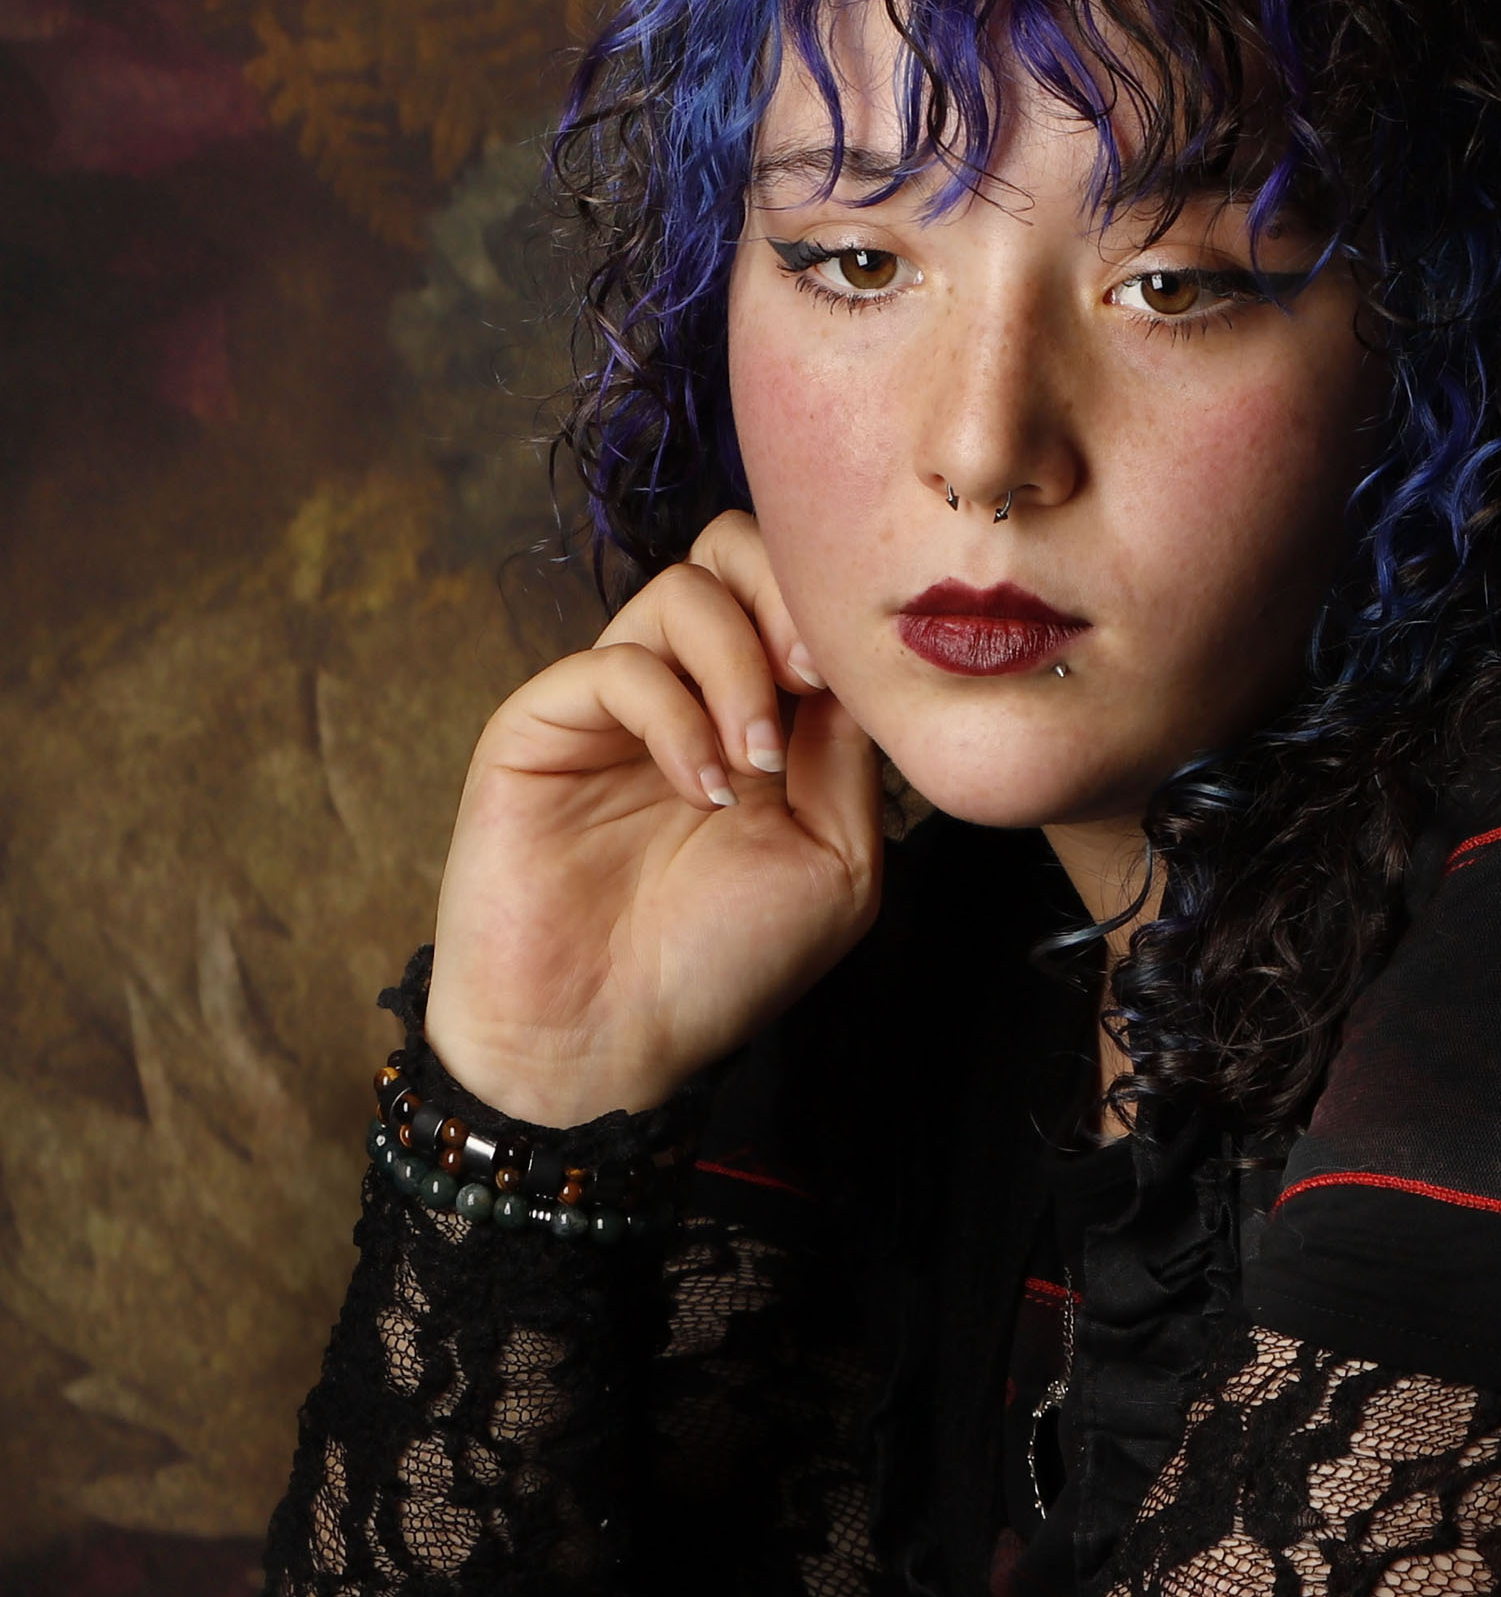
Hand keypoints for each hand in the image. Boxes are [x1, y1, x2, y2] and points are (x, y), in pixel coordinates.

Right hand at [426, 512, 879, 1122]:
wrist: (606, 1047)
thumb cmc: (723, 964)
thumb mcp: (836, 858)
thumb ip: (852, 749)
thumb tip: (861, 658)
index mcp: (764, 709)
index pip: (799, 594)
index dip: (833, 613)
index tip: (852, 678)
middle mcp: (688, 688)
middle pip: (733, 549)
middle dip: (783, 594)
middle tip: (806, 680)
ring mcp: (615, 702)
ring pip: (681, 589)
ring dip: (737, 664)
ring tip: (756, 762)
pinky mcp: (543, 722)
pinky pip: (616, 663)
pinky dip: (676, 715)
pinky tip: (700, 789)